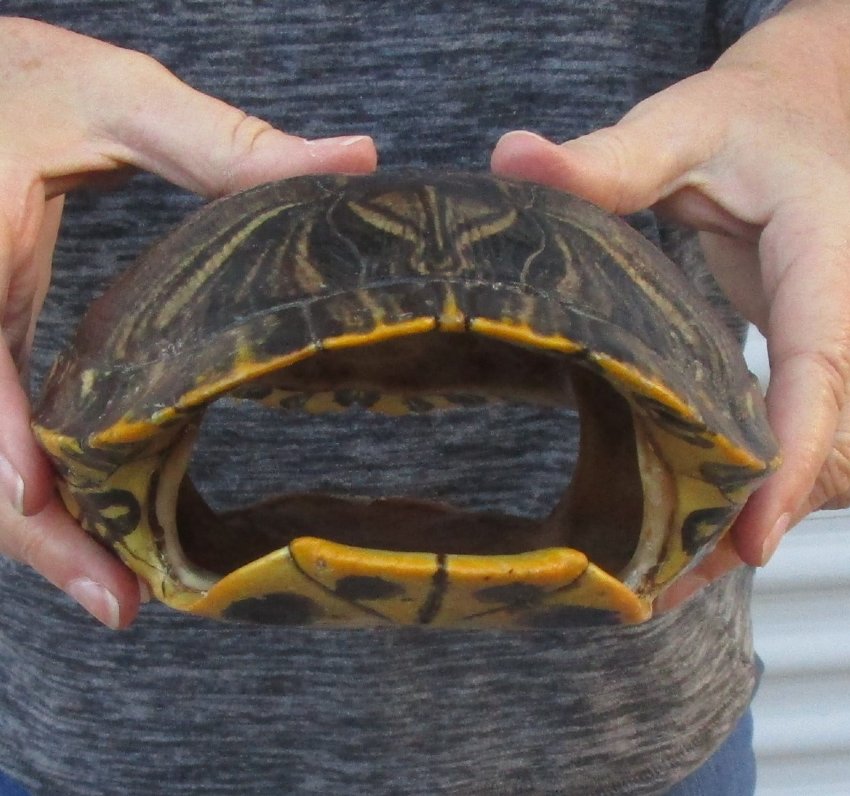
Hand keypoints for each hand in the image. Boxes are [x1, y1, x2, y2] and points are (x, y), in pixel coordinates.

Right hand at [0, 17, 376, 627]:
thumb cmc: (19, 81)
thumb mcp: (116, 98)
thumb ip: (226, 143)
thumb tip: (357, 162)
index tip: (41, 506)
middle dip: (36, 533)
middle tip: (121, 602)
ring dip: (41, 531)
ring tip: (119, 588)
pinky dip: (42, 490)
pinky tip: (95, 522)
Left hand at [491, 0, 849, 608]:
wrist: (800, 117)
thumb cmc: (750, 119)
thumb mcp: (685, 126)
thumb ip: (610, 158)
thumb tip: (511, 161)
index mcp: (823, 259)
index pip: (820, 365)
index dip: (793, 455)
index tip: (751, 537)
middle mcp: (833, 314)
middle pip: (823, 440)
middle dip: (758, 517)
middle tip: (667, 588)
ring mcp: (818, 343)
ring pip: (808, 452)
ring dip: (746, 517)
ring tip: (662, 584)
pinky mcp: (791, 357)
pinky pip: (784, 434)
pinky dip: (741, 484)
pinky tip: (684, 521)